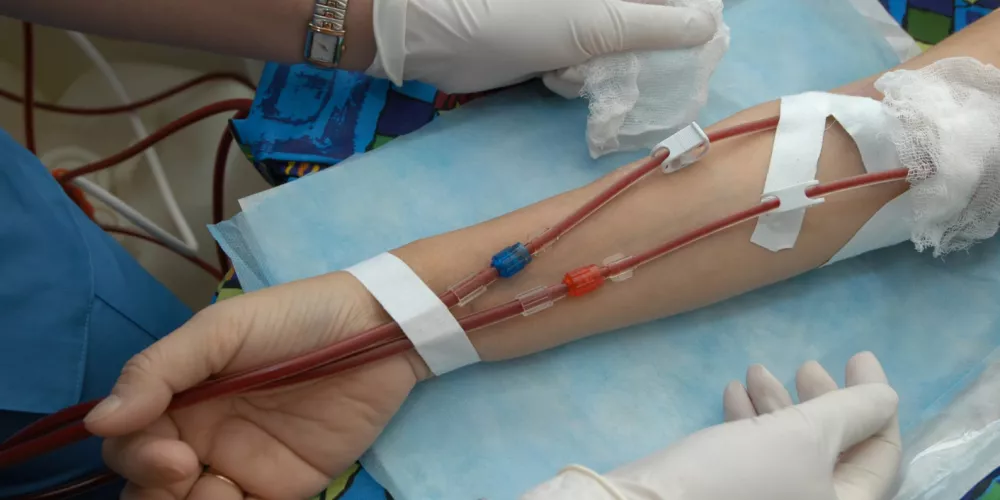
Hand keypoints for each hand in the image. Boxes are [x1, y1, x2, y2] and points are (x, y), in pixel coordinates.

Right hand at [83, 272, 424, 498]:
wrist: (379, 332)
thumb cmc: (297, 319)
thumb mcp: (222, 330)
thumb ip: (160, 370)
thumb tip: (98, 421)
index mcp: (182, 397)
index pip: (130, 441)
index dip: (136, 456)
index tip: (171, 454)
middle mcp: (203, 436)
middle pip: (149, 485)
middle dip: (154, 491)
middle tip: (188, 472)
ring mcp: (242, 466)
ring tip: (222, 490)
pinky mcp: (283, 489)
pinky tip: (241, 498)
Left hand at [367, 0, 716, 92]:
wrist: (434, 32)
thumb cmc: (514, 13)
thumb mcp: (595, 19)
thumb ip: (657, 23)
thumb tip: (709, 26)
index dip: (692, 15)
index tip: (701, 42)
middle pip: (650, 18)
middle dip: (648, 48)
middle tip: (634, 70)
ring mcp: (577, 14)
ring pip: (623, 45)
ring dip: (613, 67)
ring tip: (579, 70)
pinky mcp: (555, 39)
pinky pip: (591, 61)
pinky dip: (582, 76)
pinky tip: (558, 76)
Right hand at [523, 352, 901, 499]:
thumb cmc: (738, 475)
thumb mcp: (803, 436)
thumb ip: (851, 410)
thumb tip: (884, 394)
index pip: (881, 455)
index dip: (875, 401)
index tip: (857, 355)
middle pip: (838, 452)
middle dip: (822, 401)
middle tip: (806, 364)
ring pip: (794, 451)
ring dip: (779, 405)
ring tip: (758, 369)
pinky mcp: (738, 496)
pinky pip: (759, 457)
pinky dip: (751, 424)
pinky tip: (732, 393)